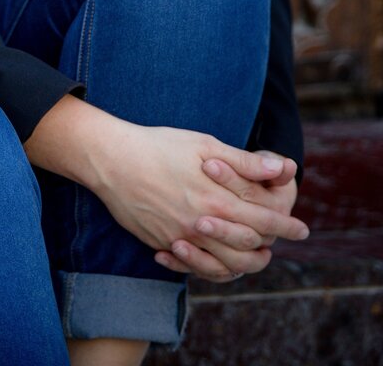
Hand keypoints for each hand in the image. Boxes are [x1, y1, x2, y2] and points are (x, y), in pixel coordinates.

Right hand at [155, 149, 302, 282]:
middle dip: (270, 247)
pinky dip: (209, 267)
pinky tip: (215, 260)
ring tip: (256, 257)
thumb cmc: (159, 145)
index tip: (301, 229)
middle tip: (282, 243)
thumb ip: (244, 162)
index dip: (285, 225)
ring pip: (223, 265)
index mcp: (216, 199)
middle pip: (247, 248)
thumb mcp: (204, 145)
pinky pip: (193, 267)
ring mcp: (180, 238)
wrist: (111, 160)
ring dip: (244, 264)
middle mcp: (201, 225)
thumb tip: (282, 168)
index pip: (263, 221)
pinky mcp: (161, 243)